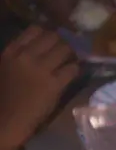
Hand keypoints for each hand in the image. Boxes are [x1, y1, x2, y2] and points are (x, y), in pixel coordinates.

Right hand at [0, 27, 79, 149]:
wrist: (5, 119)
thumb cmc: (4, 95)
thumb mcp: (4, 67)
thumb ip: (17, 56)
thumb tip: (36, 49)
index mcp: (12, 52)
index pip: (35, 30)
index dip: (48, 33)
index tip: (53, 39)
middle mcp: (27, 56)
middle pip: (53, 37)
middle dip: (62, 41)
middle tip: (66, 49)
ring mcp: (41, 69)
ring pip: (65, 50)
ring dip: (71, 53)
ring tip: (72, 59)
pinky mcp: (54, 84)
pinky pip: (72, 69)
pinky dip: (75, 68)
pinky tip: (73, 72)